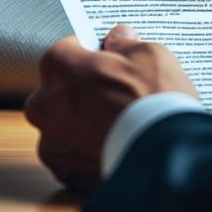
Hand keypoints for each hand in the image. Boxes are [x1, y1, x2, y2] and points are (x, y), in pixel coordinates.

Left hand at [23, 26, 196, 192]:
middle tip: (117, 93)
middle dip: (83, 90)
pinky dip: (89, 152)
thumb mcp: (148, 54)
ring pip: (65, 125)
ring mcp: (51, 141)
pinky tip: (115, 146)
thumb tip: (118, 39)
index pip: (69, 48)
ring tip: (119, 125)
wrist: (167, 154)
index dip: (92, 53)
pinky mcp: (65, 172)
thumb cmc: (154, 98)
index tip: (108, 59)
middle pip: (61, 89)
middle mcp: (43, 103)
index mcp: (58, 65)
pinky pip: (74, 155)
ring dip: (84, 124)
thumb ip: (124, 44)